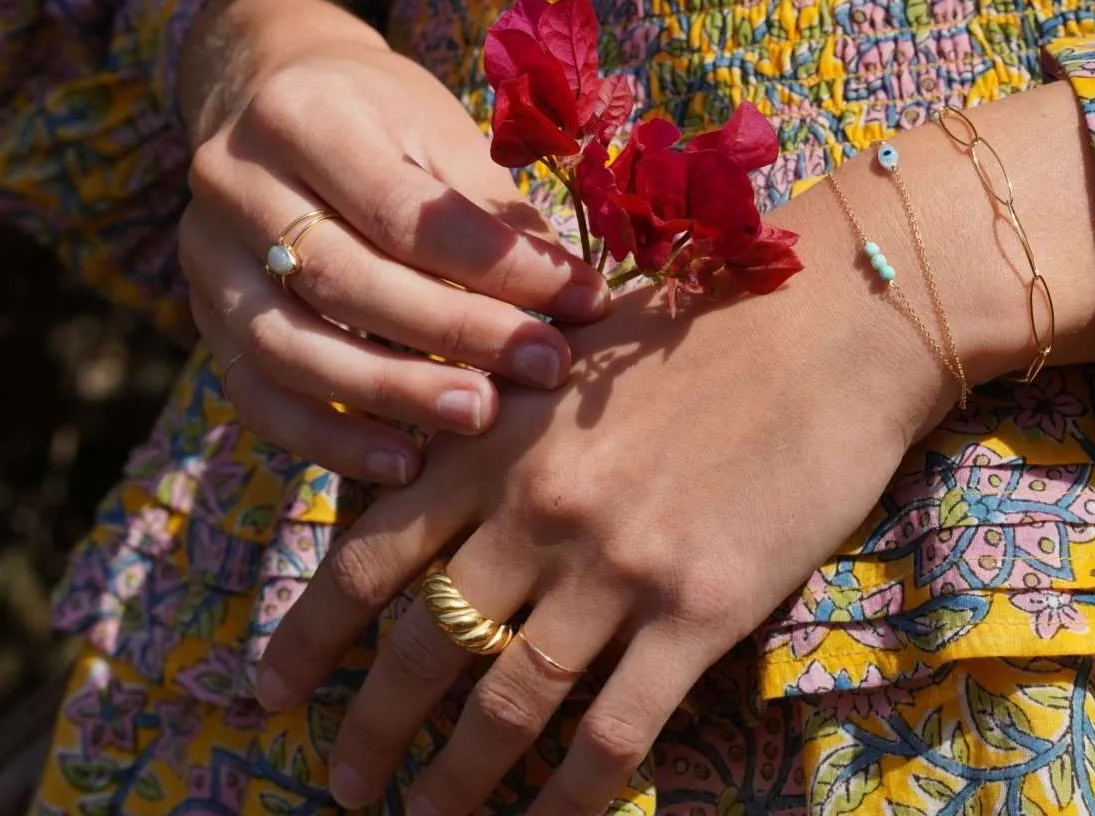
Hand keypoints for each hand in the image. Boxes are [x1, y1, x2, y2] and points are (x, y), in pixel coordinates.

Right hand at [176, 0, 609, 484]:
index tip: (583, 298)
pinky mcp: (205, 321)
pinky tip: (404, 463)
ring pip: (291, 347)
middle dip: (456, 333)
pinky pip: (258, 397)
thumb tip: (577, 295)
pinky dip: (329, 438)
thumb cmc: (376, 114)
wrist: (266, 95)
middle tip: (545, 366)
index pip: (403, 211)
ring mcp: (207, 258)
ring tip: (480, 417)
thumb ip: (491, 210)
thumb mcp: (434, 127)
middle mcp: (234, 183)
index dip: (498, 265)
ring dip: (394, 394)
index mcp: (300, 117)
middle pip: (346, 280)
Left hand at [254, 176, 960, 811]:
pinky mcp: (697, 612)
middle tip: (341, 782)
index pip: (367, 558)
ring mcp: (614, 568)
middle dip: (371, 729)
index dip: (307, 637)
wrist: (828, 329)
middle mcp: (534, 513)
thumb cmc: (697, 326)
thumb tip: (426, 472)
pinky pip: (614, 731)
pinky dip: (568, 797)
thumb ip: (491, 416)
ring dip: (457, 779)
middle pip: (423, 647)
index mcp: (492, 445)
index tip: (266, 692)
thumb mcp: (564, 353)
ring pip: (508, 703)